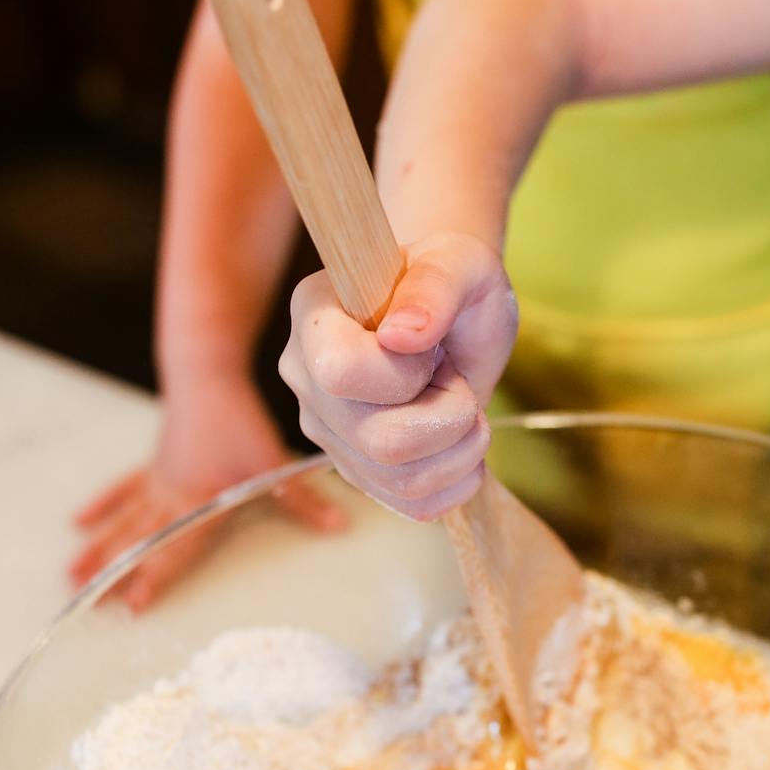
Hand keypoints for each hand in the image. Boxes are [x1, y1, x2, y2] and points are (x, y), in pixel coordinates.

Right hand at [70, 372, 343, 609]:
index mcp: (196, 500)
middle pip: (139, 539)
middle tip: (90, 603)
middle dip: (116, 571)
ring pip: (124, 520)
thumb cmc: (237, 419)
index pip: (174, 547)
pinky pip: (124, 490)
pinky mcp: (156, 463)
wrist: (205, 373)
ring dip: (99, 547)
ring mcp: (159, 479)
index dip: (154, 576)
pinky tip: (80, 522)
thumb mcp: (271, 460)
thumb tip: (340, 526)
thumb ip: (302, 500)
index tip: (134, 603)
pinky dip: (104, 505)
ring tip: (71, 574)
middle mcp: (170, 494)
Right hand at [279, 232, 517, 520]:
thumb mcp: (459, 264)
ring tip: (462, 407)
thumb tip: (405, 335)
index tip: (428, 344)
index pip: (342, 372)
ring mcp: (328, 432)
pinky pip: (413, 505)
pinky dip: (457, 479)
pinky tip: (460, 442)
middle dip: (449, 415)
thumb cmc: (452, 283)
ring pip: (402, 480)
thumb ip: (435, 286)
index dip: (406, 371)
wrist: (457, 319)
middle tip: (455, 380)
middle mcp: (306, 379)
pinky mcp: (358, 471)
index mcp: (315, 317)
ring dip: (461, 448)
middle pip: (380, 441)